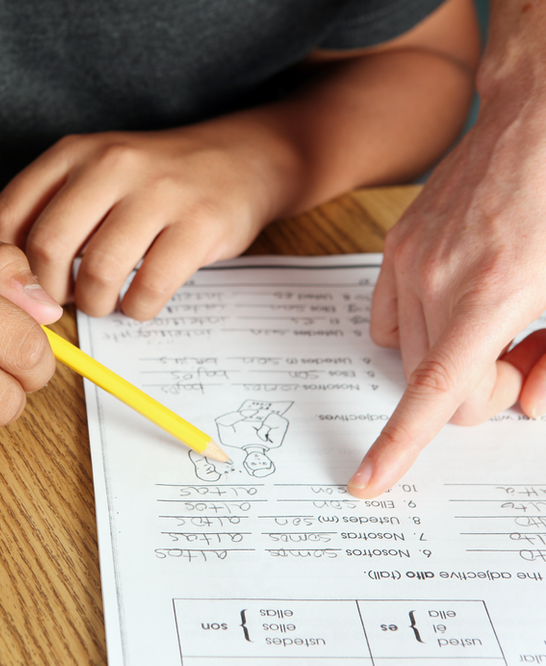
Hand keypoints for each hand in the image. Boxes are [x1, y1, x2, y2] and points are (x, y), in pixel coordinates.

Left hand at [0, 123, 293, 319]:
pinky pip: (149, 287)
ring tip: (105, 302)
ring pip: (98, 272)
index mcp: (74, 153)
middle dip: (50, 292)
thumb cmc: (155, 181)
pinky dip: (138, 309)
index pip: (9, 216)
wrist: (242, 159)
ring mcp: (158, 193)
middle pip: (48, 247)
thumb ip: (53, 210)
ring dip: (96, 304)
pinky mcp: (199, 225)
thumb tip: (14, 275)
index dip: (10, 264)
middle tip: (65, 301)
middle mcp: (111, 165)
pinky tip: (141, 302)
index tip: (27, 282)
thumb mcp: (95, 173)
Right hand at [348, 94, 545, 497]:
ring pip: (406, 353)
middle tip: (523, 358)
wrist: (541, 117)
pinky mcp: (398, 245)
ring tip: (497, 327)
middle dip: (477, 392)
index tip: (367, 481)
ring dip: (447, 360)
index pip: (434, 392)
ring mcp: (409, 258)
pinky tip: (458, 307)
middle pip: (429, 384)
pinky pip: (388, 317)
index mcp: (490, 293)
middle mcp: (436, 278)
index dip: (398, 446)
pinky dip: (418, 331)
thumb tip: (525, 406)